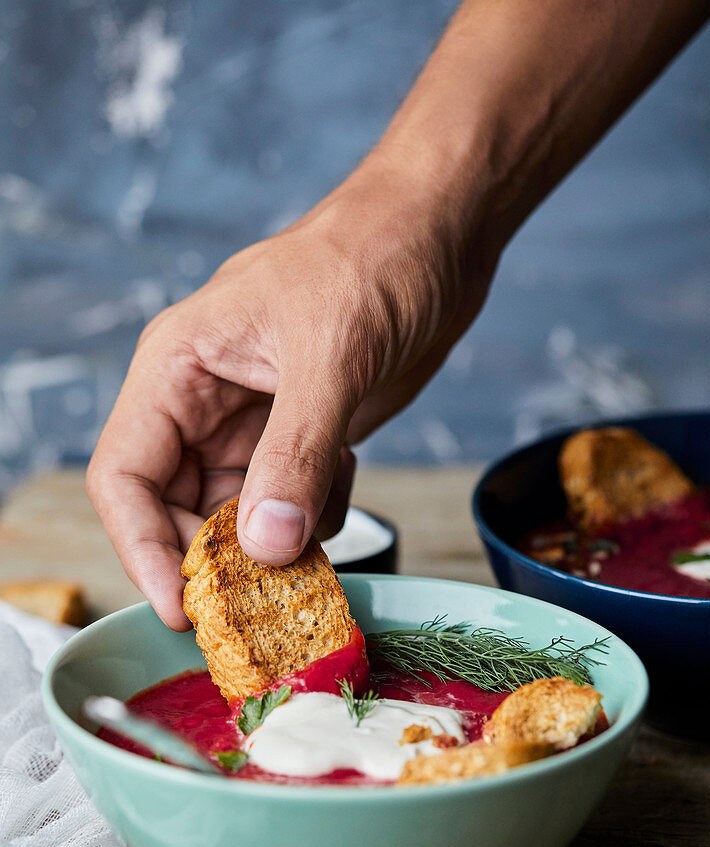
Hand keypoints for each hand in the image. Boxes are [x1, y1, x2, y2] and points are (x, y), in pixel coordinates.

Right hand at [86, 156, 495, 628]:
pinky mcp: (299, 436)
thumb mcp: (332, 356)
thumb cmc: (375, 256)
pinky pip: (287, 506)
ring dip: (271, 544)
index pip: (125, 476)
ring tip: (316, 528)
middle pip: (173, 509)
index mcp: (177, 368)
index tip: (183, 607)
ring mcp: (252, 423)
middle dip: (214, 558)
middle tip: (262, 597)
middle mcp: (201, 402)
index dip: (143, 549)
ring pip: (234, 517)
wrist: (441, 234)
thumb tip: (265, 545)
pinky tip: (344, 477)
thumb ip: (295, 454)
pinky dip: (314, 517)